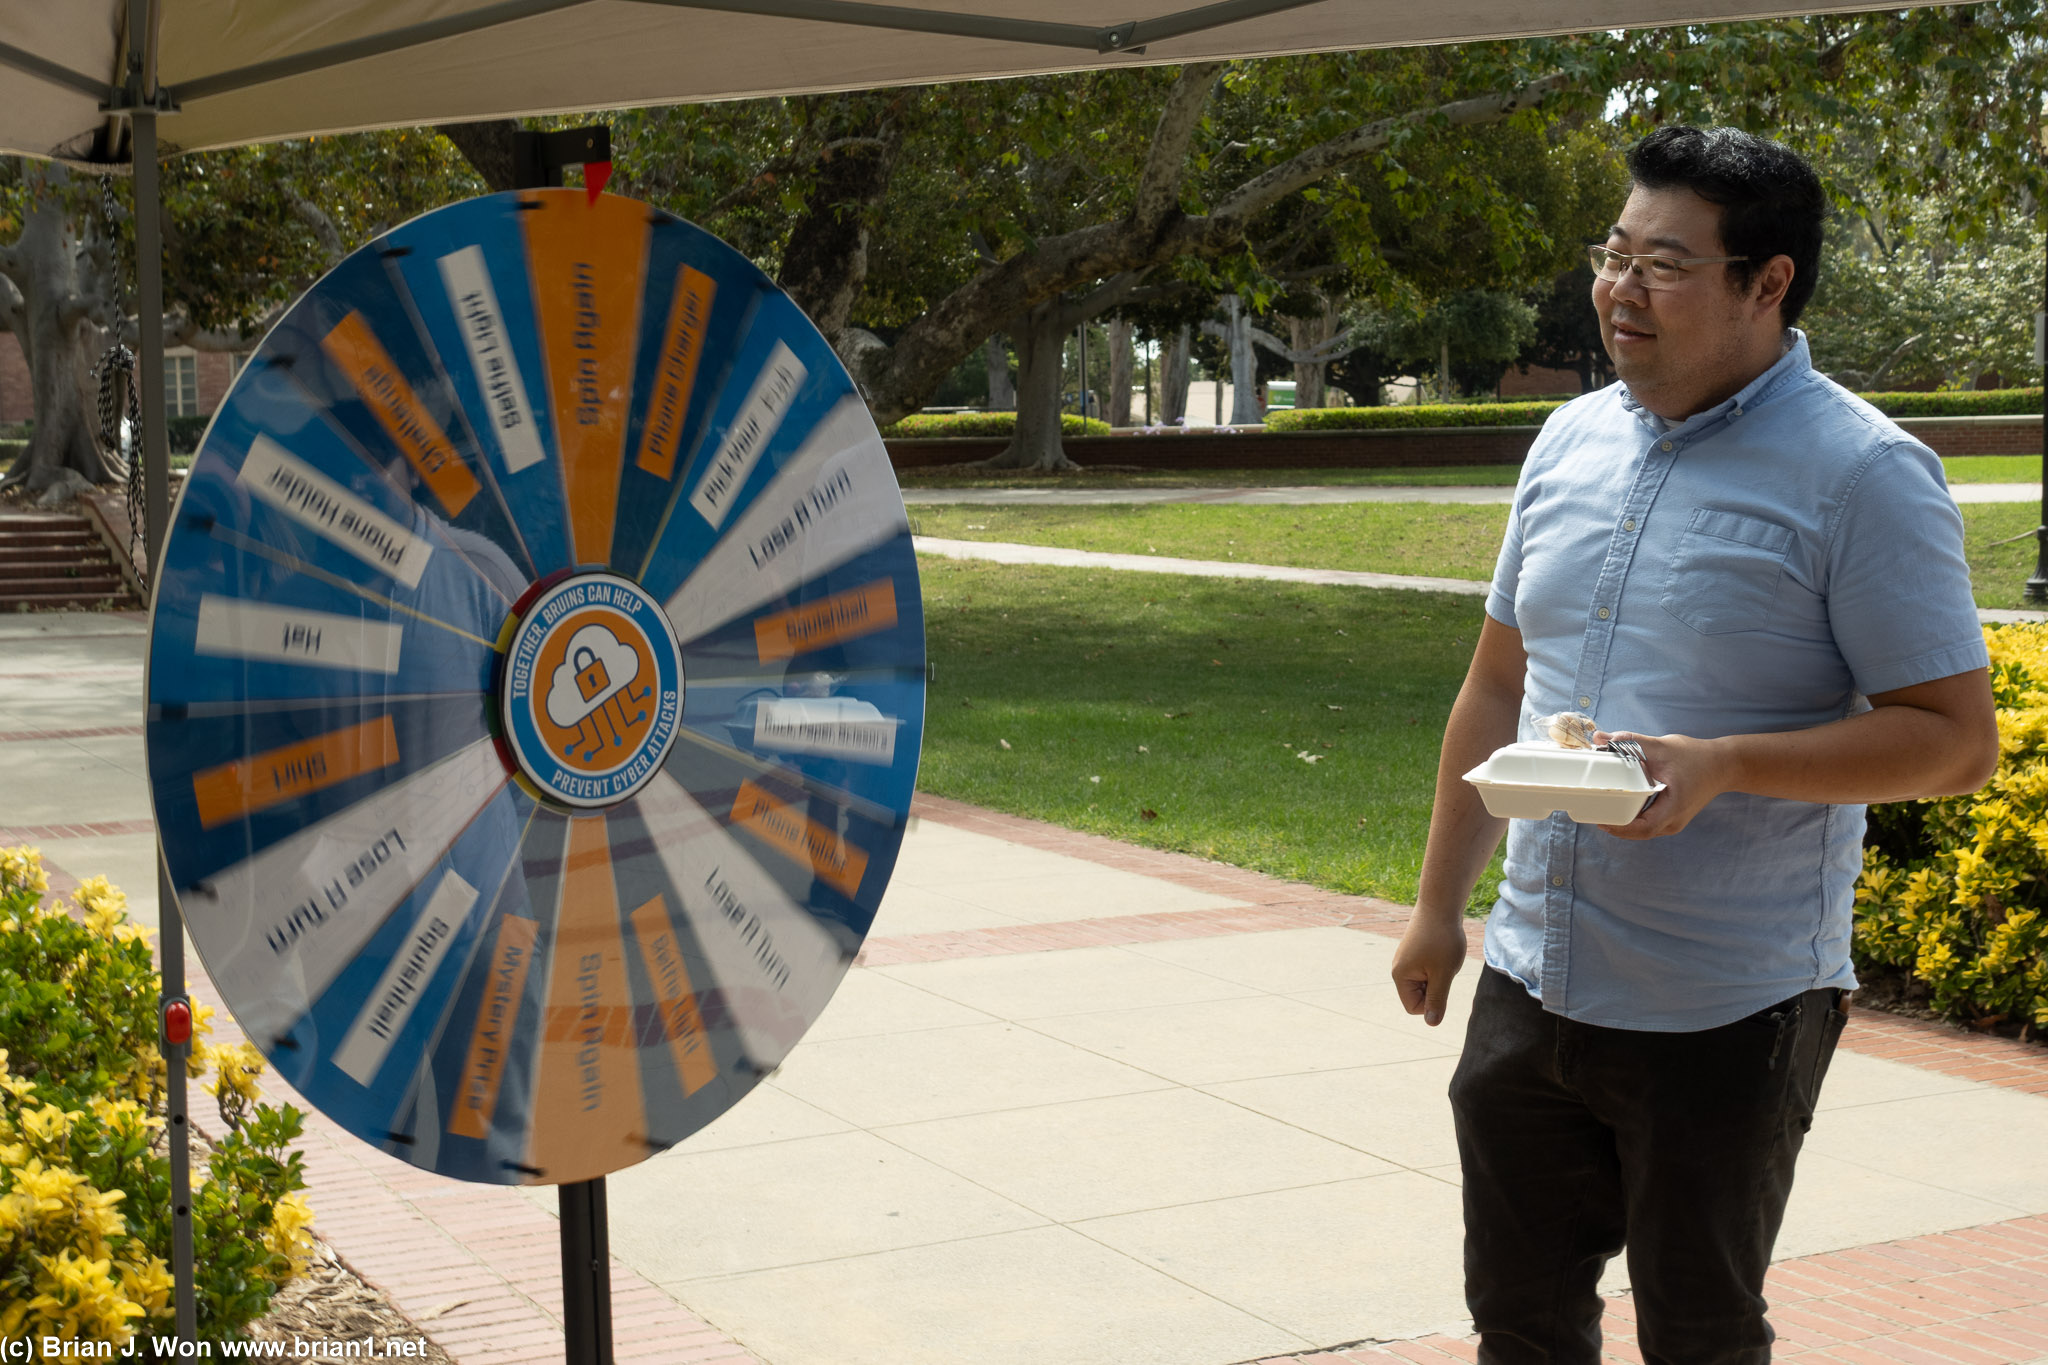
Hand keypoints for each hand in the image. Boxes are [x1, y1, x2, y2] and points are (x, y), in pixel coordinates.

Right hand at [1392, 910, 1468, 1025]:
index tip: (1441, 979)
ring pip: (1425, 983)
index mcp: (1400, 976)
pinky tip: (1442, 948)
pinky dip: (1438, 965)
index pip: (1414, 1008)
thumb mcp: (1443, 974)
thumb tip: (1431, 1023)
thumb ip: (1436, 1000)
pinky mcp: (1414, 952)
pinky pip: (1427, 970)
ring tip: (1443, 956)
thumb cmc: (1442, 939)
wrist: (1440, 904)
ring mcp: (1406, 960)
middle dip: (1436, 987)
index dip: (1433, 1001)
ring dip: (1439, 975)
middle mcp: (1398, 969)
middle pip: (1419, 996)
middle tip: (1443, 965)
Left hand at [1591, 729, 1734, 839]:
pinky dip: (1633, 817)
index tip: (1600, 819)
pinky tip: (1620, 806)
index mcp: (1674, 807)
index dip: (1620, 828)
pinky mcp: (1672, 817)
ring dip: (1623, 822)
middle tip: (1594, 811)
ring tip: (1602, 809)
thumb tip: (1599, 737)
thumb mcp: (1662, 747)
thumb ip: (1630, 741)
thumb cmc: (1696, 757)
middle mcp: (1674, 821)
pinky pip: (1648, 823)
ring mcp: (1674, 821)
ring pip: (1643, 830)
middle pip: (1640, 832)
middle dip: (1616, 825)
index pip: (1643, 828)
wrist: (1724, 764)